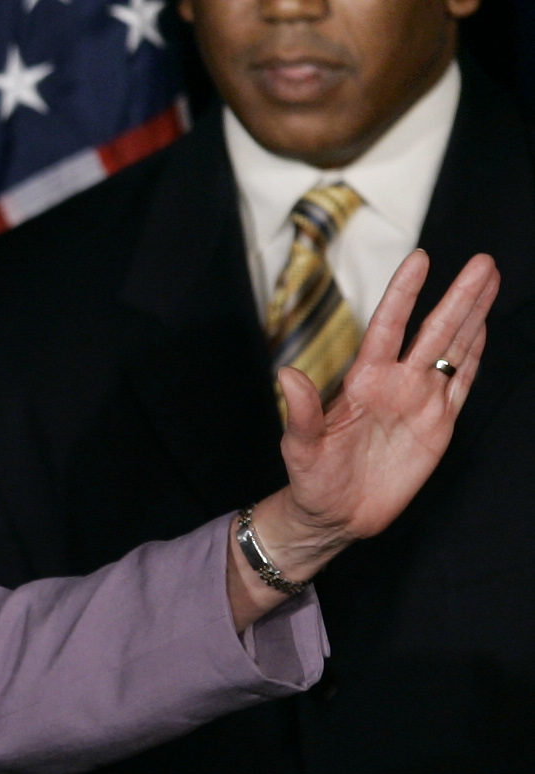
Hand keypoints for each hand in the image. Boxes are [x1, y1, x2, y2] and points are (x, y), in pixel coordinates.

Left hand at [252, 247, 495, 569]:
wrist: (336, 514)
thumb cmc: (311, 479)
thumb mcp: (299, 447)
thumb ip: (299, 412)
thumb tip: (285, 375)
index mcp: (363, 381)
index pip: (388, 328)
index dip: (404, 294)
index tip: (420, 259)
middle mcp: (395, 383)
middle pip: (434, 331)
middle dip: (459, 296)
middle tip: (483, 261)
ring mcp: (420, 400)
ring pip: (454, 349)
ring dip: (474, 315)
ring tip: (490, 278)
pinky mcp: (439, 424)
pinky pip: (462, 383)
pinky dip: (475, 355)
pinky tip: (483, 327)